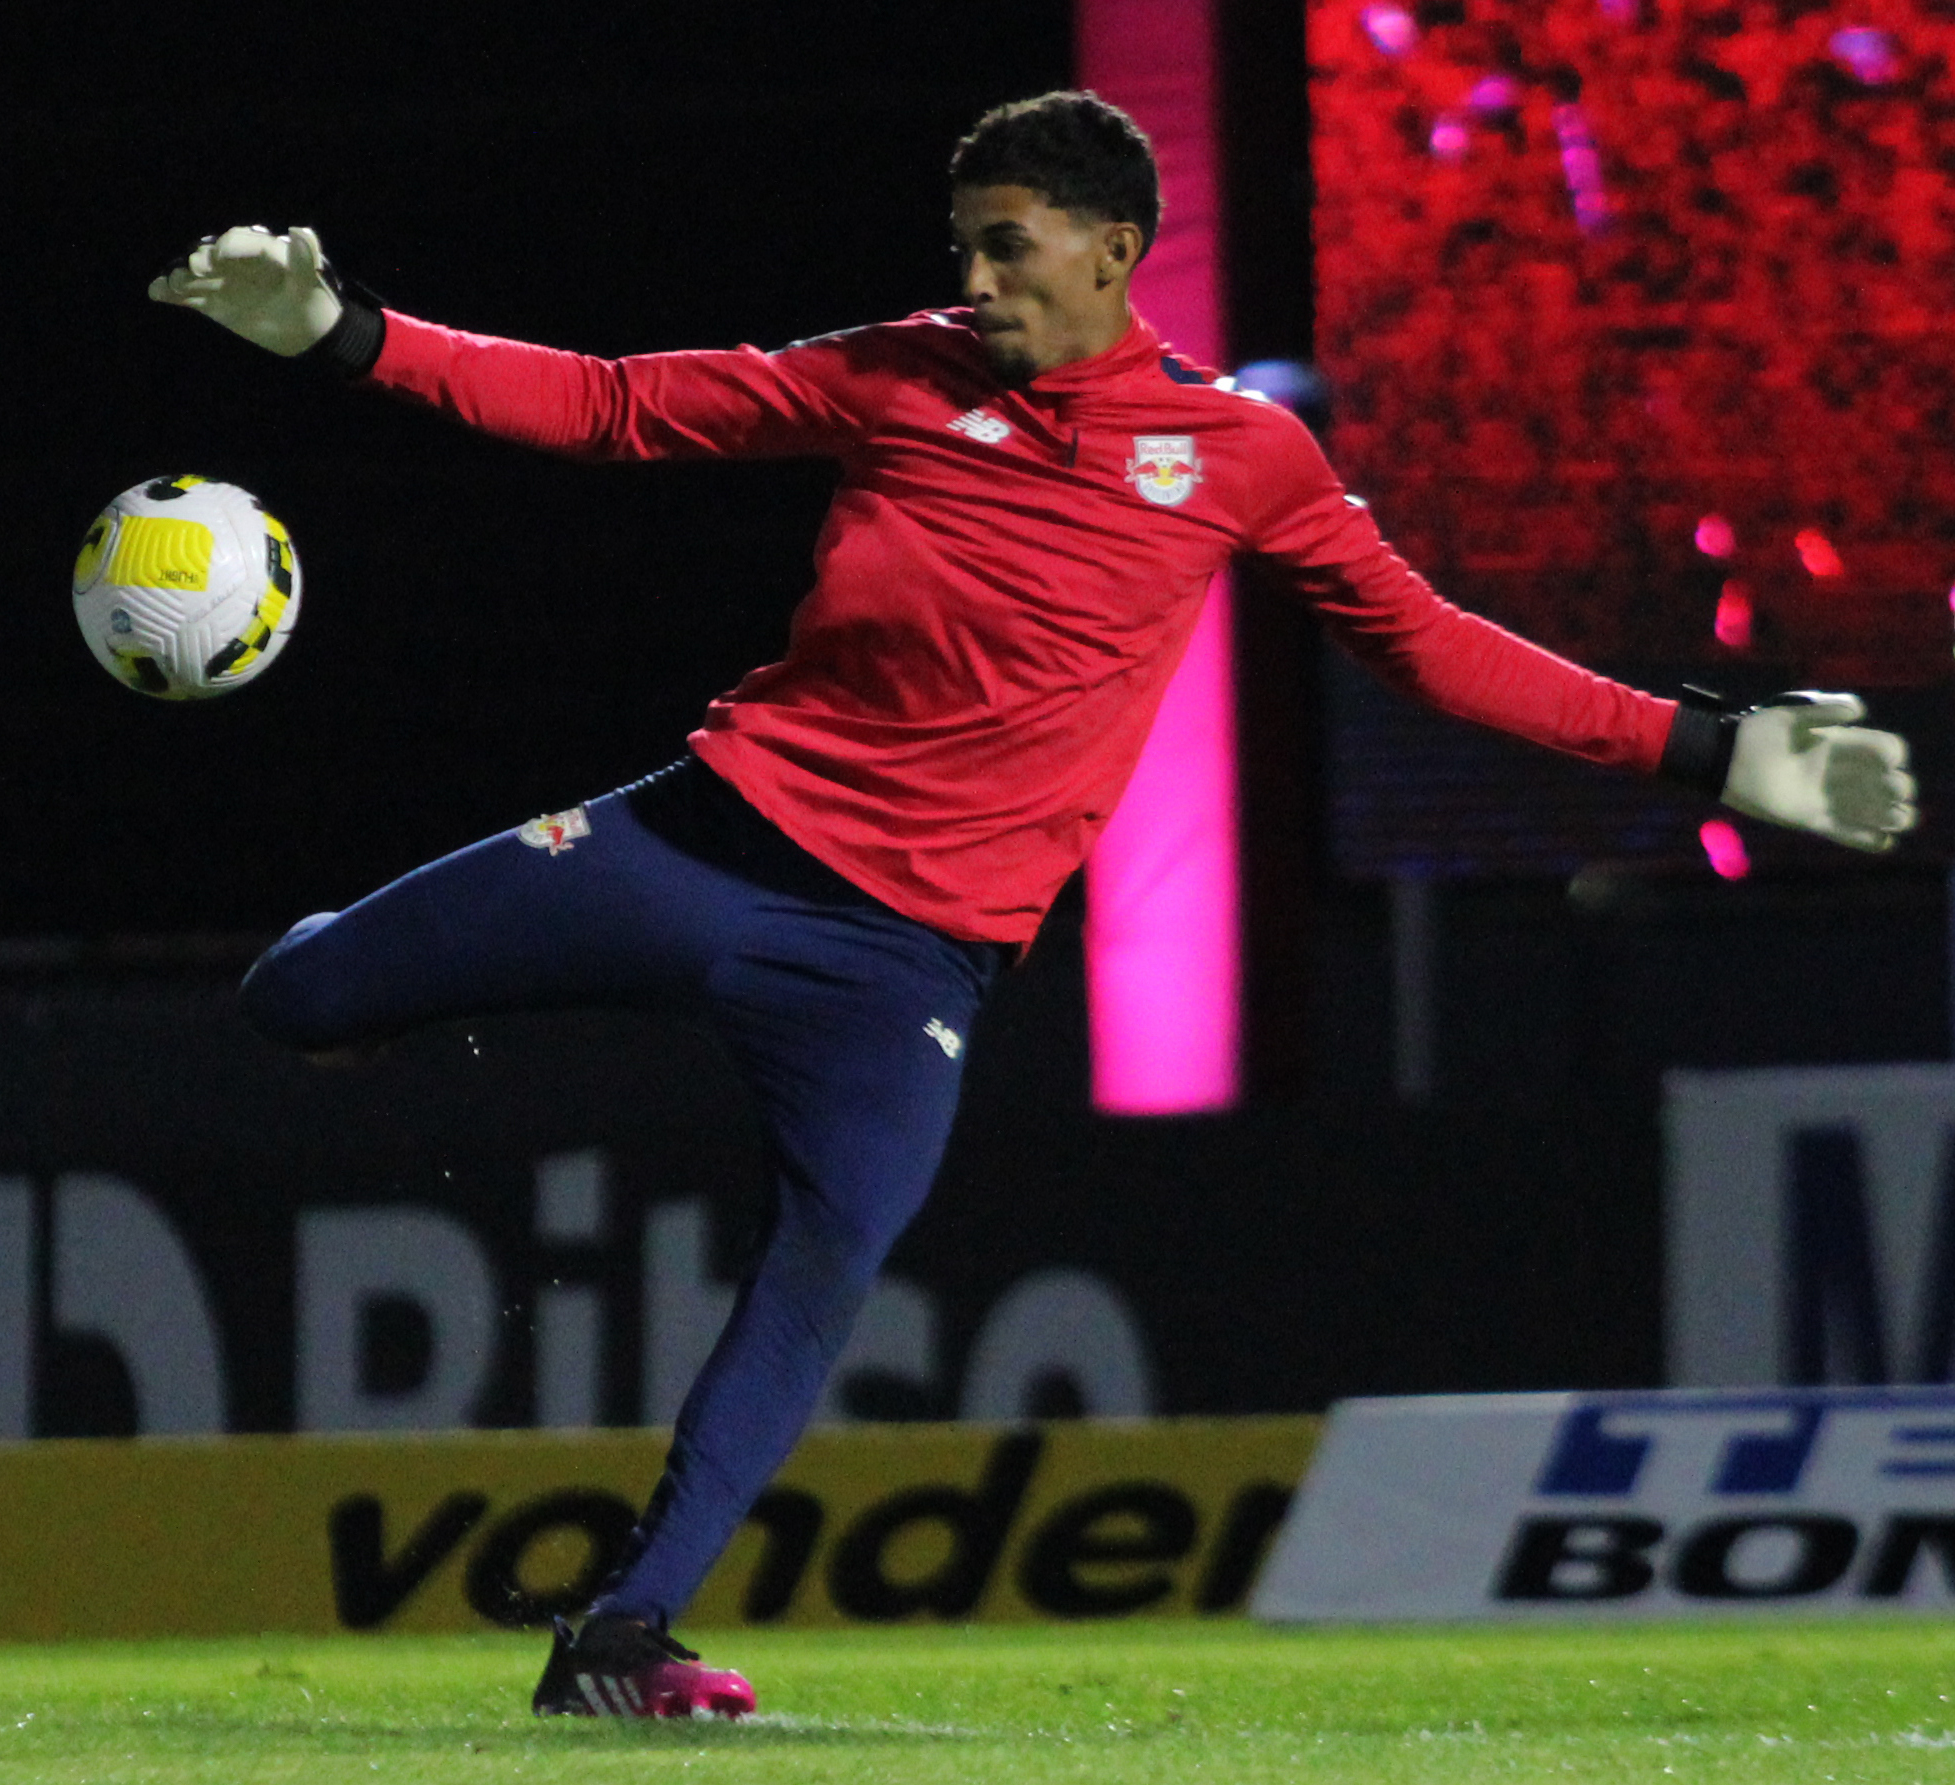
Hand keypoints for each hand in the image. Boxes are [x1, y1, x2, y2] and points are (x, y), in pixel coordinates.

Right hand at [148, 224, 342, 356]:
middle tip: (197, 270)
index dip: (228, 247)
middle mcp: (235, 263)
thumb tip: (302, 230)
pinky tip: (156, 292)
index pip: (238, 240)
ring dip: (181, 277)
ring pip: (195, 276)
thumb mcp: (313, 278)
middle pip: (211, 255)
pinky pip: (189, 296)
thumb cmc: (314, 299)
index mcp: (258, 250)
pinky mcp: (214, 303)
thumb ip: (305, 256)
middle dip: (202, 261)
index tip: (221, 257)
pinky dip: (171, 294)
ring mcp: (222, 282)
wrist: (310, 330)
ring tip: (173, 284)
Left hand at [1722, 692, 1916, 852]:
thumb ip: (1825, 710)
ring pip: (1873, 811)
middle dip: (1898, 789)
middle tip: (1894, 794)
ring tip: (1897, 820)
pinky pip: (1846, 833)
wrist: (1727, 760)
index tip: (1889, 761)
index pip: (1885, 750)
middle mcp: (1841, 772)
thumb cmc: (1758, 732)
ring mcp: (1828, 797)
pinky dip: (1868, 841)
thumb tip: (1860, 711)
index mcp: (1842, 744)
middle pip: (1886, 783)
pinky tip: (1885, 843)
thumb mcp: (1791, 716)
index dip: (1893, 755)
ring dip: (1892, 817)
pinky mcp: (1812, 819)